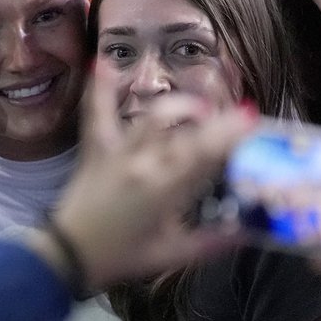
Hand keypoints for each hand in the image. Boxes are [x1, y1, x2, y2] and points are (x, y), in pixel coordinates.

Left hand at [45, 85, 253, 291]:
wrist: (68, 255)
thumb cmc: (120, 258)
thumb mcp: (171, 255)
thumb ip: (211, 242)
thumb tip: (247, 232)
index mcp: (163, 190)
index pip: (205, 153)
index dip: (231, 133)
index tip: (251, 120)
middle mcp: (142, 164)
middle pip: (184, 131)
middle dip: (213, 120)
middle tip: (234, 118)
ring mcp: (117, 153)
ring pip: (150, 117)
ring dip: (177, 106)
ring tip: (196, 108)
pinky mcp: (95, 150)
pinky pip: (97, 114)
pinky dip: (100, 89)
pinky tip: (103, 62)